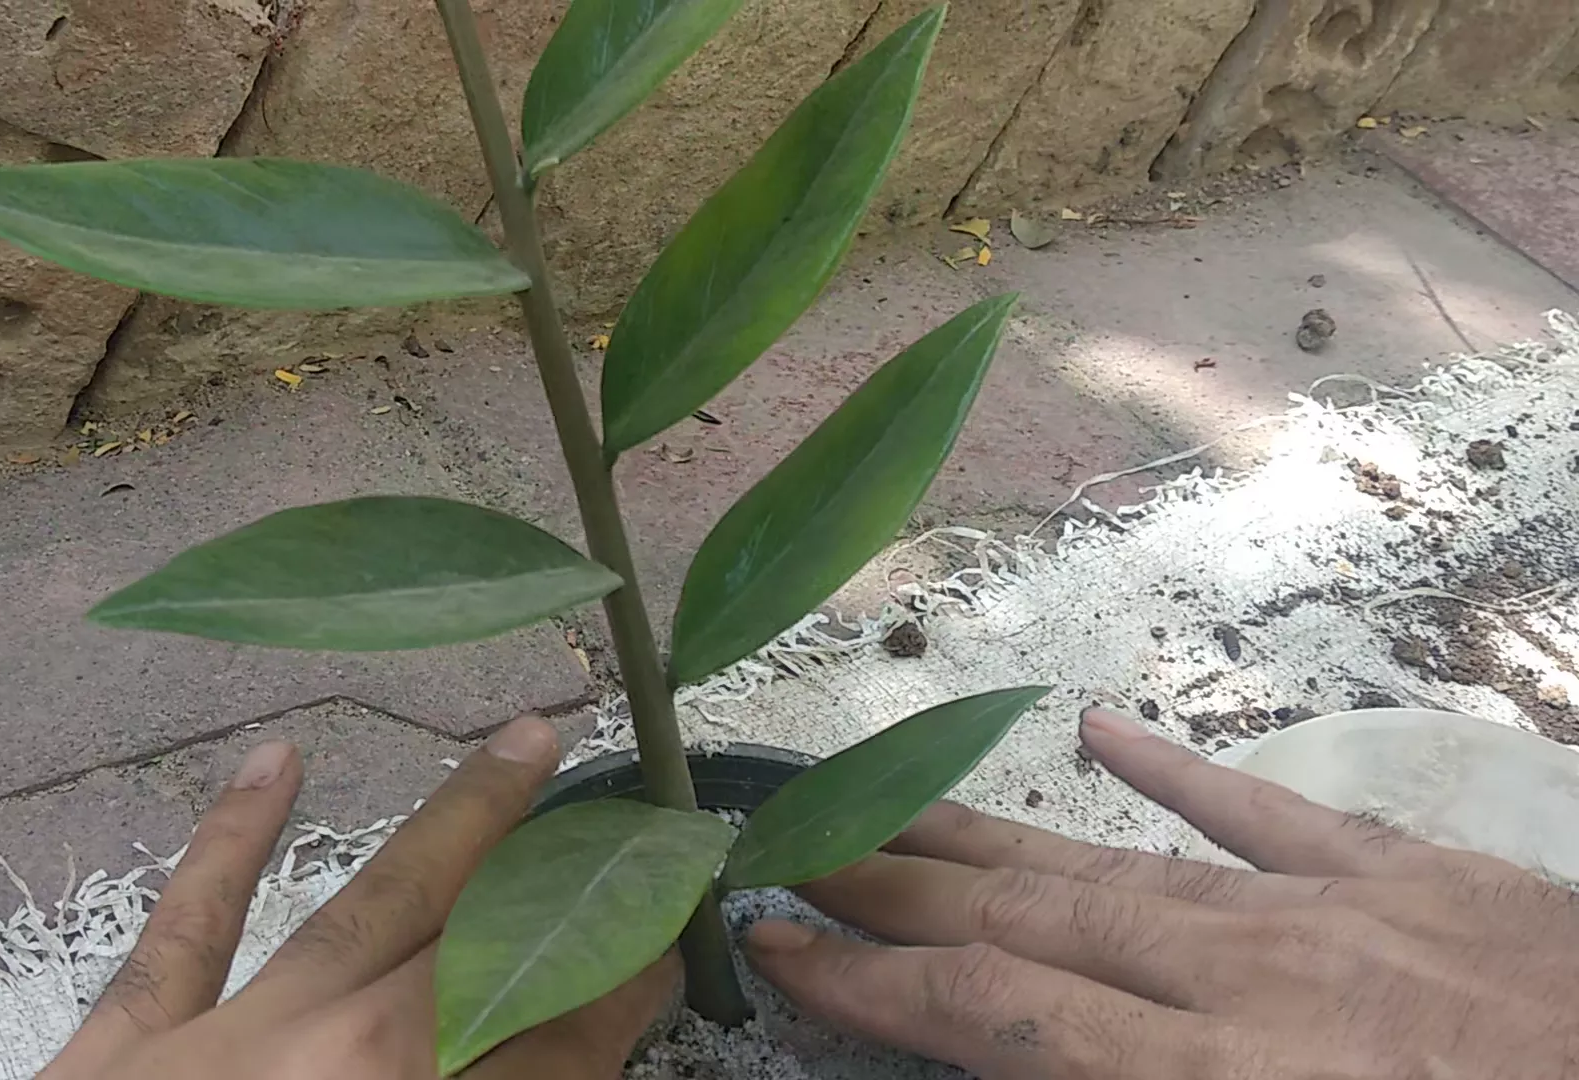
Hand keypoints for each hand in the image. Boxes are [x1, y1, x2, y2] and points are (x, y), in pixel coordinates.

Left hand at [41, 717, 675, 1078]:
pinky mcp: (118, 1052)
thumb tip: (540, 1069)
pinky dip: (230, 843)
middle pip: (488, 959)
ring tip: (521, 744)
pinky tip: (276, 761)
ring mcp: (223, 1048)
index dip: (622, 998)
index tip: (665, 952)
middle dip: (573, 890)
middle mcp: (338, 1071)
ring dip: (455, 826)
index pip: (555, 1054)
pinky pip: (185, 932)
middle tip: (633, 820)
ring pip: (364, 911)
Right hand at [748, 707, 1578, 1078]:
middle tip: (789, 852)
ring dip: (984, 834)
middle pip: (1027, 917)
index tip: (779, 948)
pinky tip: (1095, 726)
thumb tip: (1034, 1069)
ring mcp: (1327, 908)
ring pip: (1110, 858)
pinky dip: (1171, 768)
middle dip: (892, 887)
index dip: (872, 981)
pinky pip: (1260, 809)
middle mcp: (1250, 977)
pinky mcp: (1406, 874)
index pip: (997, 1012)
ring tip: (886, 805)